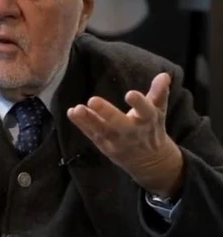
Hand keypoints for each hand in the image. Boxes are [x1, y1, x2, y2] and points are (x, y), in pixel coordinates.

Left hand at [67, 72, 183, 196]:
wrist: (150, 162)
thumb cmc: (151, 129)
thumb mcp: (157, 112)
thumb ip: (159, 93)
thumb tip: (164, 74)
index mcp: (148, 121)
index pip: (146, 111)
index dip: (139, 103)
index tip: (130, 94)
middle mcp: (132, 132)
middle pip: (120, 123)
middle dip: (107, 113)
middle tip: (93, 100)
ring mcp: (117, 141)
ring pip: (102, 130)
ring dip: (88, 119)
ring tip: (77, 109)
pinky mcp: (105, 146)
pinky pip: (92, 134)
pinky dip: (81, 124)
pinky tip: (71, 112)